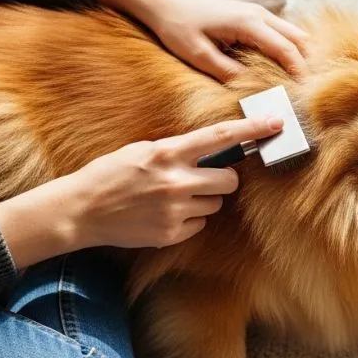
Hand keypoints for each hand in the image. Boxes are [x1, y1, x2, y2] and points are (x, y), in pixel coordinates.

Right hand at [0, 116, 282, 267]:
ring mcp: (175, 210)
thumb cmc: (109, 174)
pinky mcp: (171, 234)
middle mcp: (176, 181)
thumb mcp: (142, 150)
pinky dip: (189, 218)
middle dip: (223, 178)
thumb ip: (177, 150)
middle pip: (229, 180)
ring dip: (203, 199)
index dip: (253, 130)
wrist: (80, 211)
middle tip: (204, 177)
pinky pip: (199, 223)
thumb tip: (212, 149)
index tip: (277, 124)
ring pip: (215, 203)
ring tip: (172, 196)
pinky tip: (163, 214)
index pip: (221, 137)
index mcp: (168, 153)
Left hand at [97, 0, 308, 81]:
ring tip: (301, 82)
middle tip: (310, 90)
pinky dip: (290, 48)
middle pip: (298, 38)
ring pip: (293, 33)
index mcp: (248, 23)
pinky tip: (285, 69)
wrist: (165, 2)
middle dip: (308, 63)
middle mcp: (259, 15)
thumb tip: (253, 89)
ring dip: (300, 55)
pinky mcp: (253, 16)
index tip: (306, 93)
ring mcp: (258, 13)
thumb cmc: (178, 26)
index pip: (286, 49)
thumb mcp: (197, 55)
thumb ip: (226, 72)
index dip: (299, 71)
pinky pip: (282, 32)